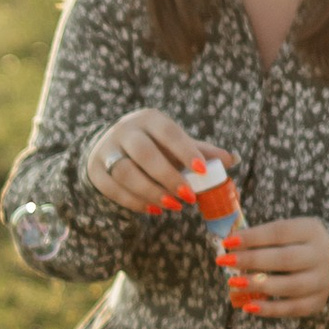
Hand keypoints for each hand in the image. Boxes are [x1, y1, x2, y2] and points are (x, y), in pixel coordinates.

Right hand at [83, 109, 220, 215]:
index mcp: (150, 119)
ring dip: (151, 192)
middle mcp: (126, 131)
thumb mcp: (176, 143)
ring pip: (125, 172)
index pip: (169, 133)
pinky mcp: (96, 170)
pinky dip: (135, 202)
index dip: (186, 151)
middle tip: (188, 197)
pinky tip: (154, 209)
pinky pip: (113, 189)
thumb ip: (202, 151)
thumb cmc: (154, 145)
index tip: (202, 171)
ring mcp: (107, 150)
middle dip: (168, 177)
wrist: (110, 146)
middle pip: (144, 153)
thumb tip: (233, 159)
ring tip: (172, 206)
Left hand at [226, 216, 328, 317]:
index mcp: (310, 231)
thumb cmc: (300, 245)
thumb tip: (230, 245)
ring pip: (290, 286)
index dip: (253, 237)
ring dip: (259, 285)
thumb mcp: (290, 233)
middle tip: (224, 261)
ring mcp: (321, 281)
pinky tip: (248, 306)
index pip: (280, 232)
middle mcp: (320, 255)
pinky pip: (292, 308)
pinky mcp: (316, 302)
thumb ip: (265, 238)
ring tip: (234, 283)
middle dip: (252, 260)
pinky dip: (269, 309)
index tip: (228, 241)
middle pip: (285, 259)